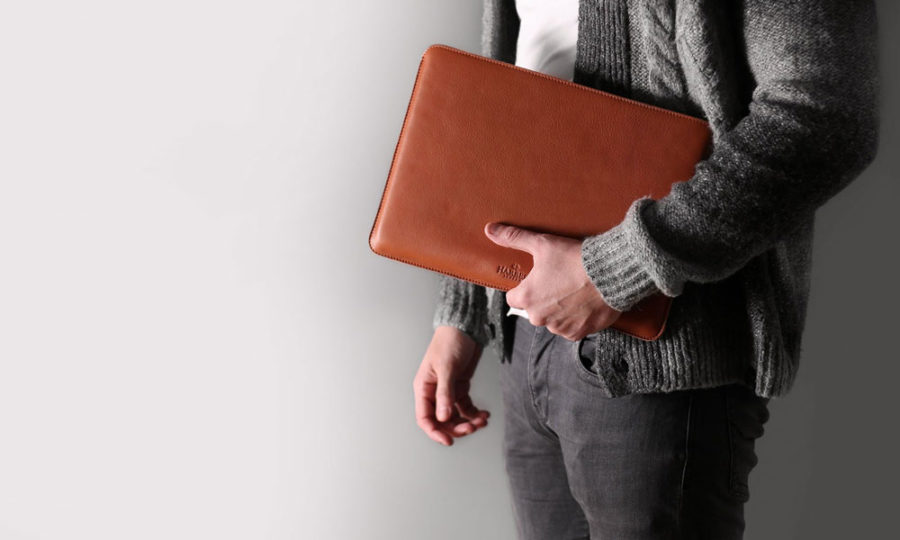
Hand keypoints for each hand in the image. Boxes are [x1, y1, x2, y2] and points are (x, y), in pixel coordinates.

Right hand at [413, 326, 490, 445]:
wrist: (465, 327)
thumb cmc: (450, 341)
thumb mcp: (447, 367)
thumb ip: (445, 393)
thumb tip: (444, 418)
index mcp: (424, 388)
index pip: (425, 418)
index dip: (435, 432)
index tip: (449, 441)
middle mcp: (434, 392)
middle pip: (442, 421)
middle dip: (457, 428)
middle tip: (473, 428)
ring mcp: (448, 391)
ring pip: (455, 417)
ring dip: (468, 422)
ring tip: (482, 420)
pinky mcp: (460, 387)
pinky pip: (466, 407)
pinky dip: (475, 413)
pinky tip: (485, 414)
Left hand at [484, 221, 622, 340]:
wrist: (610, 273)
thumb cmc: (574, 259)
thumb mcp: (542, 244)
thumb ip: (513, 238)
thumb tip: (490, 230)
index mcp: (526, 298)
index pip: (513, 297)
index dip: (525, 286)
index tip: (538, 278)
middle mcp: (539, 317)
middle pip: (534, 309)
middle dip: (544, 298)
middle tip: (560, 281)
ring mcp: (559, 328)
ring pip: (553, 320)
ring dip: (560, 310)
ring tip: (574, 290)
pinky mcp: (578, 333)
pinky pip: (571, 328)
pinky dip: (576, 318)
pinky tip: (584, 302)